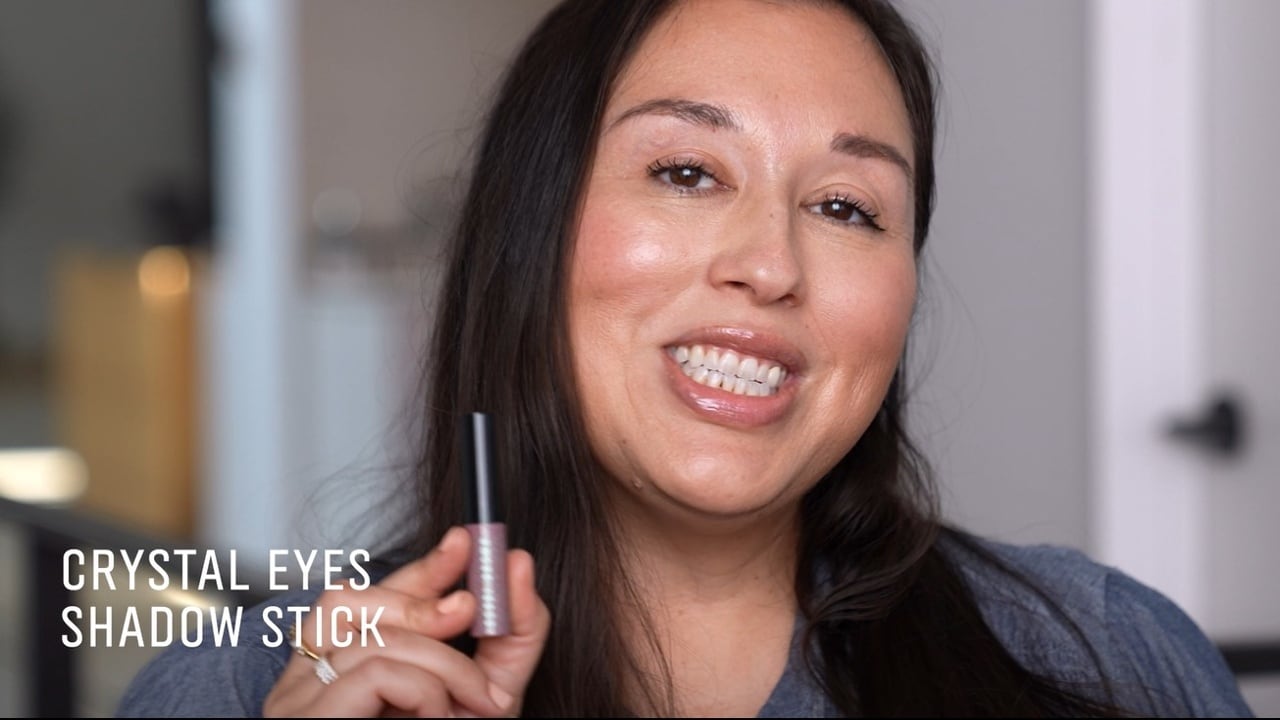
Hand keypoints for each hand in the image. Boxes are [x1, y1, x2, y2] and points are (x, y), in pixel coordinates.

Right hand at [263, 527, 549, 716]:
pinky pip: (373, 673)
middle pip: (360, 601)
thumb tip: (516, 562)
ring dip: (443, 666)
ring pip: (374, 637)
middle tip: (478, 622)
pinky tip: (438, 719)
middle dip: (432, 607)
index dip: (418, 564)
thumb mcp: (481, 696)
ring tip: (468, 708)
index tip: (469, 542)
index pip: (368, 593)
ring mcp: (297, 701)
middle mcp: (306, 680)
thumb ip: (506, 636)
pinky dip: (423, 689)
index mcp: (339, 668)